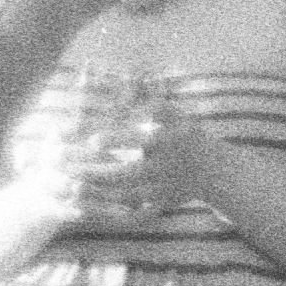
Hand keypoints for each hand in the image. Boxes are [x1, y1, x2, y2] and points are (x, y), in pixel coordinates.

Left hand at [71, 73, 219, 214]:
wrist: (216, 172)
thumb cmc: (187, 137)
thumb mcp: (176, 116)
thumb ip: (151, 100)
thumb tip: (129, 75)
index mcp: (172, 139)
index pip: (143, 139)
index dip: (117, 140)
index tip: (92, 141)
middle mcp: (168, 165)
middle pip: (131, 171)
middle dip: (99, 170)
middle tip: (69, 165)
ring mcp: (164, 187)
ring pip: (127, 193)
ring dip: (98, 191)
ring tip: (70, 184)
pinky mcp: (160, 203)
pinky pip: (130, 210)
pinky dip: (107, 208)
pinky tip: (85, 204)